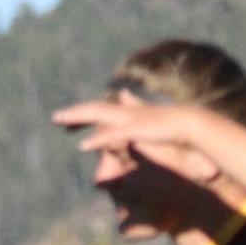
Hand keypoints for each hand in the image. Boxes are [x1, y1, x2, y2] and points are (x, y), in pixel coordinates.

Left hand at [52, 99, 211, 182]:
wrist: (191, 123)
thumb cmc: (170, 125)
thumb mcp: (148, 120)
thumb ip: (135, 110)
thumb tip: (125, 98)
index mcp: (127, 113)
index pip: (100, 111)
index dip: (83, 114)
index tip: (66, 120)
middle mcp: (125, 113)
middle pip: (95, 110)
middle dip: (75, 114)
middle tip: (55, 118)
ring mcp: (130, 120)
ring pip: (99, 116)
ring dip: (80, 118)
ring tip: (61, 121)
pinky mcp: (136, 130)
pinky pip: (113, 135)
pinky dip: (98, 140)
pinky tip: (83, 146)